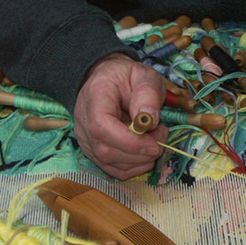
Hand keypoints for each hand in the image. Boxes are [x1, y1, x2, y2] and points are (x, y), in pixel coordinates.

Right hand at [74, 53, 168, 179]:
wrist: (109, 80)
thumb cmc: (127, 77)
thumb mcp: (143, 75)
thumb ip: (147, 94)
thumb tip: (149, 120)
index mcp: (95, 98)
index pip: (101, 127)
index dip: (129, 142)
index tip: (154, 144)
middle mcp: (84, 121)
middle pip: (105, 151)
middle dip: (140, 152)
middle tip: (161, 134)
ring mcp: (87, 139)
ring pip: (110, 163)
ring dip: (140, 160)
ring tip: (155, 139)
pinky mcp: (94, 151)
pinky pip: (113, 169)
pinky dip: (135, 168)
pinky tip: (146, 153)